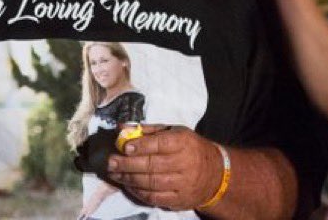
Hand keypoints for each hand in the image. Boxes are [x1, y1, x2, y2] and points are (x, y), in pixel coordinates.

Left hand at [106, 125, 223, 210]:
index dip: (141, 146)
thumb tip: (122, 128)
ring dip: (129, 179)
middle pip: (152, 165)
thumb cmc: (190, 148)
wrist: (215, 174)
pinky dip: (138, 192)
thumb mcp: (174, 132)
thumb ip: (148, 131)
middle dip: (128, 164)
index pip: (160, 144)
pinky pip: (155, 198)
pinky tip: (127, 185)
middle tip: (111, 162)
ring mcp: (183, 184)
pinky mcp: (179, 200)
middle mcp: (185, 163)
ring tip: (114, 174)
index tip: (124, 147)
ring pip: (152, 183)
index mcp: (184, 142)